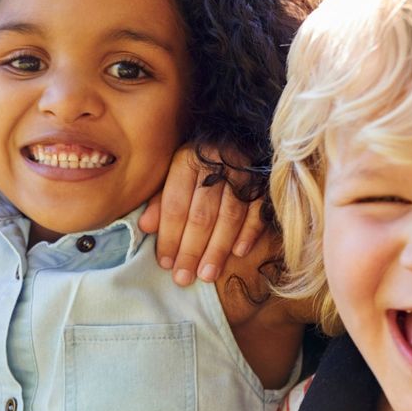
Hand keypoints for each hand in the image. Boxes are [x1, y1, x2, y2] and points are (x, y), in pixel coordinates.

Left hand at [139, 144, 264, 286]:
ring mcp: (244, 174)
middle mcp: (216, 166)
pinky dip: (249, 232)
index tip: (165, 263)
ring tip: (207, 275)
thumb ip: (161, 199)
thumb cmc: (200, 159)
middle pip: (202, 215)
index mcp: (188, 161)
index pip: (176, 205)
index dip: (170, 236)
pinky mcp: (266, 181)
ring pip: (229, 217)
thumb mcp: (174, 170)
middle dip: (192, 250)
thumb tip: (146, 227)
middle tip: (183, 278)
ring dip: (217, 249)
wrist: (241, 132)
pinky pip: (258, 210)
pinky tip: (239, 253)